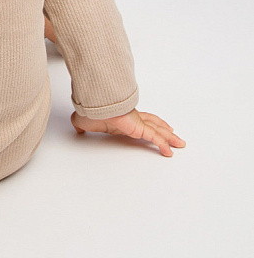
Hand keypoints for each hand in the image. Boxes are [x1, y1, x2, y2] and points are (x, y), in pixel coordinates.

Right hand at [70, 108, 185, 156]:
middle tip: (173, 133)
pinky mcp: (139, 128)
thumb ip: (82, 126)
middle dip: (164, 129)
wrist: (94, 105)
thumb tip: (78, 128)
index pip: (138, 120)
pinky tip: (170, 152)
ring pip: (158, 130)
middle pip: (153, 123)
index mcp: (121, 118)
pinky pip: (155, 138)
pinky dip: (163, 144)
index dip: (147, 122)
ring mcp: (137, 122)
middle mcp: (132, 118)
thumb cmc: (89, 111)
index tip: (153, 126)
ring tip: (179, 143)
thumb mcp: (83, 122)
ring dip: (170, 137)